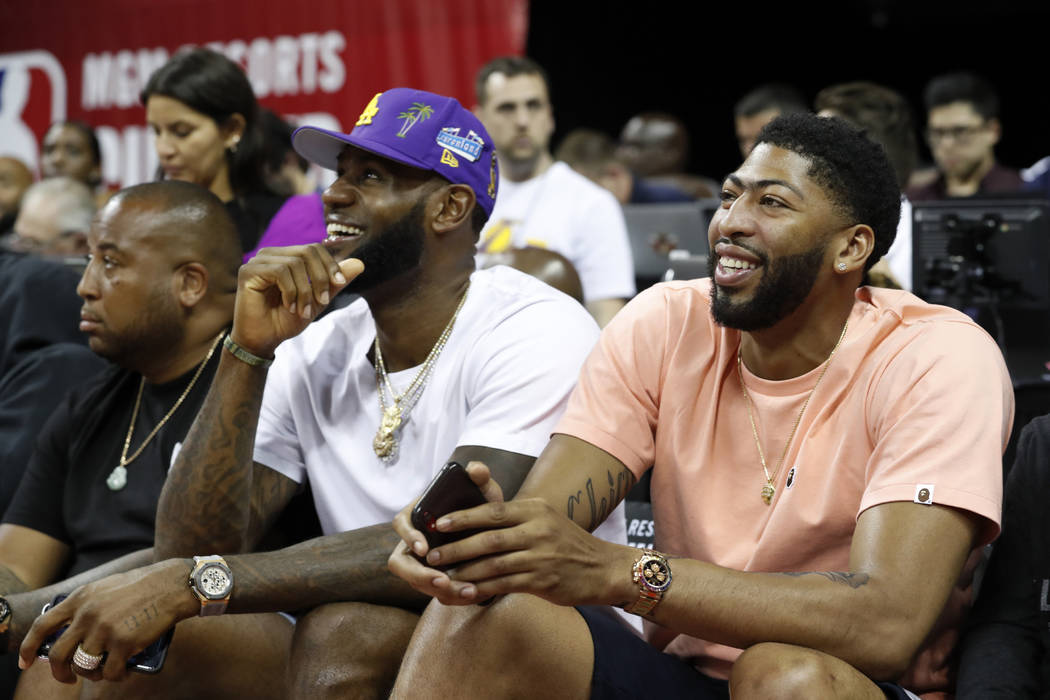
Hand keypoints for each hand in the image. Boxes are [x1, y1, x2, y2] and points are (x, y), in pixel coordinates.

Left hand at [18, 559, 196, 682]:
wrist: (172, 585)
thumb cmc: (143, 586)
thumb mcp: (105, 587)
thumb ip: (85, 606)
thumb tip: (71, 632)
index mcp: (81, 598)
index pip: (42, 626)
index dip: (29, 647)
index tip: (25, 662)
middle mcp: (88, 614)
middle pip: (58, 654)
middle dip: (60, 672)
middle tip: (68, 678)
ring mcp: (104, 629)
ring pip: (84, 666)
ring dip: (92, 675)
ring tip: (104, 672)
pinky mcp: (124, 642)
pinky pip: (110, 672)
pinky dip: (115, 677)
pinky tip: (123, 672)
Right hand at [232, 244, 363, 357]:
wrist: (264, 340)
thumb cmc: (286, 320)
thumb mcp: (318, 300)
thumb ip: (334, 282)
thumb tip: (360, 263)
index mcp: (286, 257)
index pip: (314, 248)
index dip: (330, 264)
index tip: (339, 284)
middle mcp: (271, 255)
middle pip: (307, 251)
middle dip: (320, 278)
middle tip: (322, 302)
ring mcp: (258, 261)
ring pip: (295, 263)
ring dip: (305, 291)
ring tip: (303, 311)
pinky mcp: (248, 271)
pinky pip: (280, 271)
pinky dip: (290, 291)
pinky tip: (289, 307)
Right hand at [388, 461, 504, 603]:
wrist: (495, 531)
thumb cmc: (483, 507)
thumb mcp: (485, 491)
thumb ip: (480, 477)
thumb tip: (476, 469)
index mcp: (418, 516)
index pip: (401, 524)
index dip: (408, 537)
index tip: (425, 548)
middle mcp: (414, 542)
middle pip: (400, 563)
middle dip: (419, 575)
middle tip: (442, 581)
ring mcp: (423, 563)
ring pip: (418, 583)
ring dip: (440, 590)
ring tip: (468, 591)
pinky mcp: (435, 580)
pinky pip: (436, 594)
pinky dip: (453, 596)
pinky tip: (474, 594)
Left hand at [389, 462, 631, 607]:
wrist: (603, 568)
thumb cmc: (567, 543)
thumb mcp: (545, 519)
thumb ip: (515, 518)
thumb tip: (476, 521)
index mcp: (535, 509)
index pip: (492, 511)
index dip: (463, 517)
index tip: (439, 524)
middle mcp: (537, 529)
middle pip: (488, 538)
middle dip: (456, 547)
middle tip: (433, 555)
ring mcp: (540, 556)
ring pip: (493, 564)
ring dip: (465, 571)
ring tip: (443, 576)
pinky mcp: (543, 580)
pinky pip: (505, 585)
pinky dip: (483, 589)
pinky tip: (467, 593)